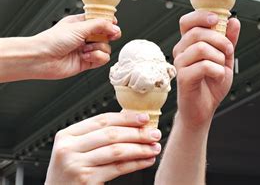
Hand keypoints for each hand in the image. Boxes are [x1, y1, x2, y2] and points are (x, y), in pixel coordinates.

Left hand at [34, 14, 121, 78]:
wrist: (41, 59)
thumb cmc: (53, 40)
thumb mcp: (79, 27)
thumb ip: (100, 26)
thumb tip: (116, 28)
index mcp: (82, 23)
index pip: (102, 20)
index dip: (109, 22)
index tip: (113, 24)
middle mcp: (85, 36)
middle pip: (107, 35)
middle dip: (107, 36)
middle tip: (108, 36)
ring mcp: (86, 49)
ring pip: (106, 48)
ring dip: (98, 48)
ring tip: (85, 49)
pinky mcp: (87, 62)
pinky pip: (102, 59)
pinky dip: (96, 58)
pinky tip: (85, 57)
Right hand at [45, 112, 160, 184]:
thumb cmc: (69, 174)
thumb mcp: (76, 150)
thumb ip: (97, 137)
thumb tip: (133, 124)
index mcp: (66, 135)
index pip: (102, 120)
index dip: (126, 118)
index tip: (145, 118)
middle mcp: (68, 148)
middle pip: (111, 134)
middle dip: (137, 133)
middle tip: (154, 133)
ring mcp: (75, 165)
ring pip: (117, 150)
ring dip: (140, 148)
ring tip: (154, 147)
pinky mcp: (85, 180)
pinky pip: (117, 168)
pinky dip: (136, 163)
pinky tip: (146, 161)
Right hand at [172, 11, 240, 126]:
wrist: (204, 109)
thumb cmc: (211, 83)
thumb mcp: (225, 58)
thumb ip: (229, 39)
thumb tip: (234, 21)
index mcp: (189, 43)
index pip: (187, 21)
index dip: (201, 16)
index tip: (216, 20)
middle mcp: (181, 50)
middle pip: (197, 32)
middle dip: (220, 40)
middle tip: (228, 51)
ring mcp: (180, 64)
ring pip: (201, 48)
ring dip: (219, 57)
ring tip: (222, 67)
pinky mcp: (183, 78)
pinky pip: (204, 66)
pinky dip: (218, 71)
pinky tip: (218, 77)